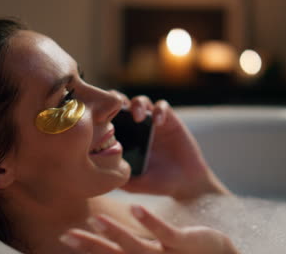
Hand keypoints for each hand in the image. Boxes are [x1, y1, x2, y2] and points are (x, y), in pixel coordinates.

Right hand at [60, 205, 238, 253]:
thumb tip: (110, 233)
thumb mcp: (156, 249)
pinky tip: (135, 207)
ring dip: (116, 233)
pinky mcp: (185, 243)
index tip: (65, 235)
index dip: (87, 247)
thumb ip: (133, 243)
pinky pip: (166, 232)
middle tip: (67, 234)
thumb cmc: (183, 253)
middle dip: (91, 246)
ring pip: (138, 247)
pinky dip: (150, 221)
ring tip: (96, 220)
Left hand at [109, 91, 230, 200]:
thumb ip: (120, 177)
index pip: (109, 118)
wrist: (186, 183)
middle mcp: (136, 127)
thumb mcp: (135, 184)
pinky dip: (159, 110)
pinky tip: (158, 122)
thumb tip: (100, 175)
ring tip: (138, 118)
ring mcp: (153, 122)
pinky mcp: (170, 120)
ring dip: (137, 105)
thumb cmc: (158, 183)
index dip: (102, 113)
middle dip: (117, 102)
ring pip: (141, 101)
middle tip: (116, 111)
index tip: (99, 120)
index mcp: (124, 138)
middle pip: (122, 103)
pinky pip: (163, 107)